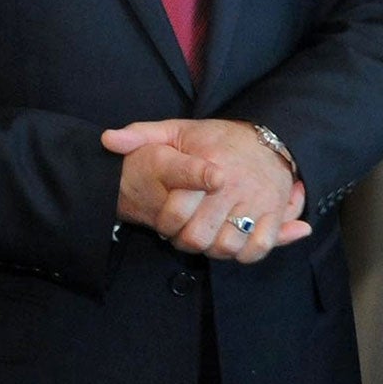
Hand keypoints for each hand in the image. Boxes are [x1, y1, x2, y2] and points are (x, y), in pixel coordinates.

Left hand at [103, 119, 309, 263]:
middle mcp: (234, 185)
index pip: (176, 211)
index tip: (167, 220)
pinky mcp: (275, 212)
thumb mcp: (178, 130)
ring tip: (208, 238)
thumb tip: (108, 140)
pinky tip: (235, 245)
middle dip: (186, 241)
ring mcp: (257, 200)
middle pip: (199, 236)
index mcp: (208, 165)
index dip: (166, 223)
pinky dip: (245, 253)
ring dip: (213, 250)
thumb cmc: (219, 139)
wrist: (271, 138)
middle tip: (185, 233)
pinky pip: (259, 246)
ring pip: (228, 246)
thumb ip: (141, 134)